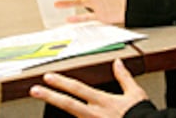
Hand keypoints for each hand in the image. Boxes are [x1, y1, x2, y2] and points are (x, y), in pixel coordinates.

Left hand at [30, 58, 147, 117]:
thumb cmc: (141, 114)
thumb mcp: (135, 93)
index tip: (48, 77)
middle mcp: (94, 114)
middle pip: (68, 104)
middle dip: (49, 96)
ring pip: (70, 114)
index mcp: (103, 102)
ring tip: (43, 99)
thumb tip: (117, 62)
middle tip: (34, 89)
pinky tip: (61, 114)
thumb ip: (124, 77)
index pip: (78, 89)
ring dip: (56, 105)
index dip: (61, 82)